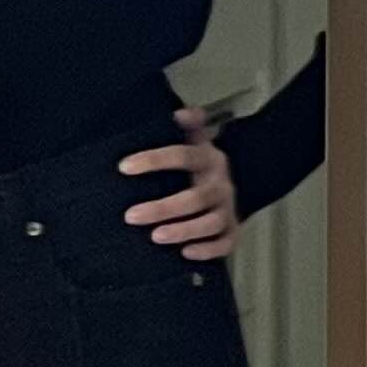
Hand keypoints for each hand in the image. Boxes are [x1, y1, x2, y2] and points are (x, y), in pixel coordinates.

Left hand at [121, 107, 241, 261]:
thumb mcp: (198, 141)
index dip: (155, 160)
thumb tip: (180, 113)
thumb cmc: (202, 167)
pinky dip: (208, 250)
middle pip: (196, 197)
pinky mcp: (232, 232)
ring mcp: (228, 210)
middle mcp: (221, 185)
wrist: (243, 182)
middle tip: (130, 216)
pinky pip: (225, 244)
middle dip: (163, 207)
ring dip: (184, 230)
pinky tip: (186, 253)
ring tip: (156, 237)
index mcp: (210, 160)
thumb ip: (188, 127)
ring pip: (211, 223)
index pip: (184, 156)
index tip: (124, 167)